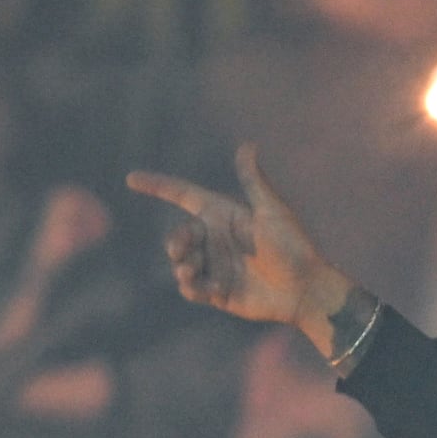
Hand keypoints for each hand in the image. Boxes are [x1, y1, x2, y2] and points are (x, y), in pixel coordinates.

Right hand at [129, 147, 356, 343]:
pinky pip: (192, 288)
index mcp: (223, 215)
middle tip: (181, 249)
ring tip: (191, 272)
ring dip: (182, 266)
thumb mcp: (272, 211)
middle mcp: (215, 239)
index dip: (158, 186)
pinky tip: (206, 288)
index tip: (131, 179)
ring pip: (181, 263)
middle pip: (179, 235)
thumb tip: (248, 145)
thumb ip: (254, 182)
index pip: (184, 195)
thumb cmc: (293, 246)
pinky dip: (192, 287)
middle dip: (175, 241)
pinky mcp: (218, 291)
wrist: (305, 289)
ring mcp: (215, 265)